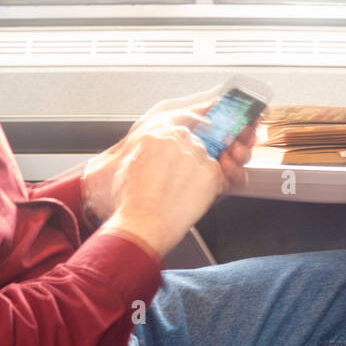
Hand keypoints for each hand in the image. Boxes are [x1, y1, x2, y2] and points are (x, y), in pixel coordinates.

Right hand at [102, 122, 226, 257]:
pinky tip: (195, 198)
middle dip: (192, 158)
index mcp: (154, 135)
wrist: (144, 224)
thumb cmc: (132, 203)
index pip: (180, 120)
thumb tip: (151, 153)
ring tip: (184, 193)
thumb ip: (145, 151)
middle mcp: (175, 140)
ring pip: (206, 157)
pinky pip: (217, 173)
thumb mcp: (128, 166)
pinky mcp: (209, 171)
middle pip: (194, 141)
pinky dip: (212, 185)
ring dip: (200, 173)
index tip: (196, 132)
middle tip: (183, 179)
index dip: (190, 127)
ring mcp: (194, 154)